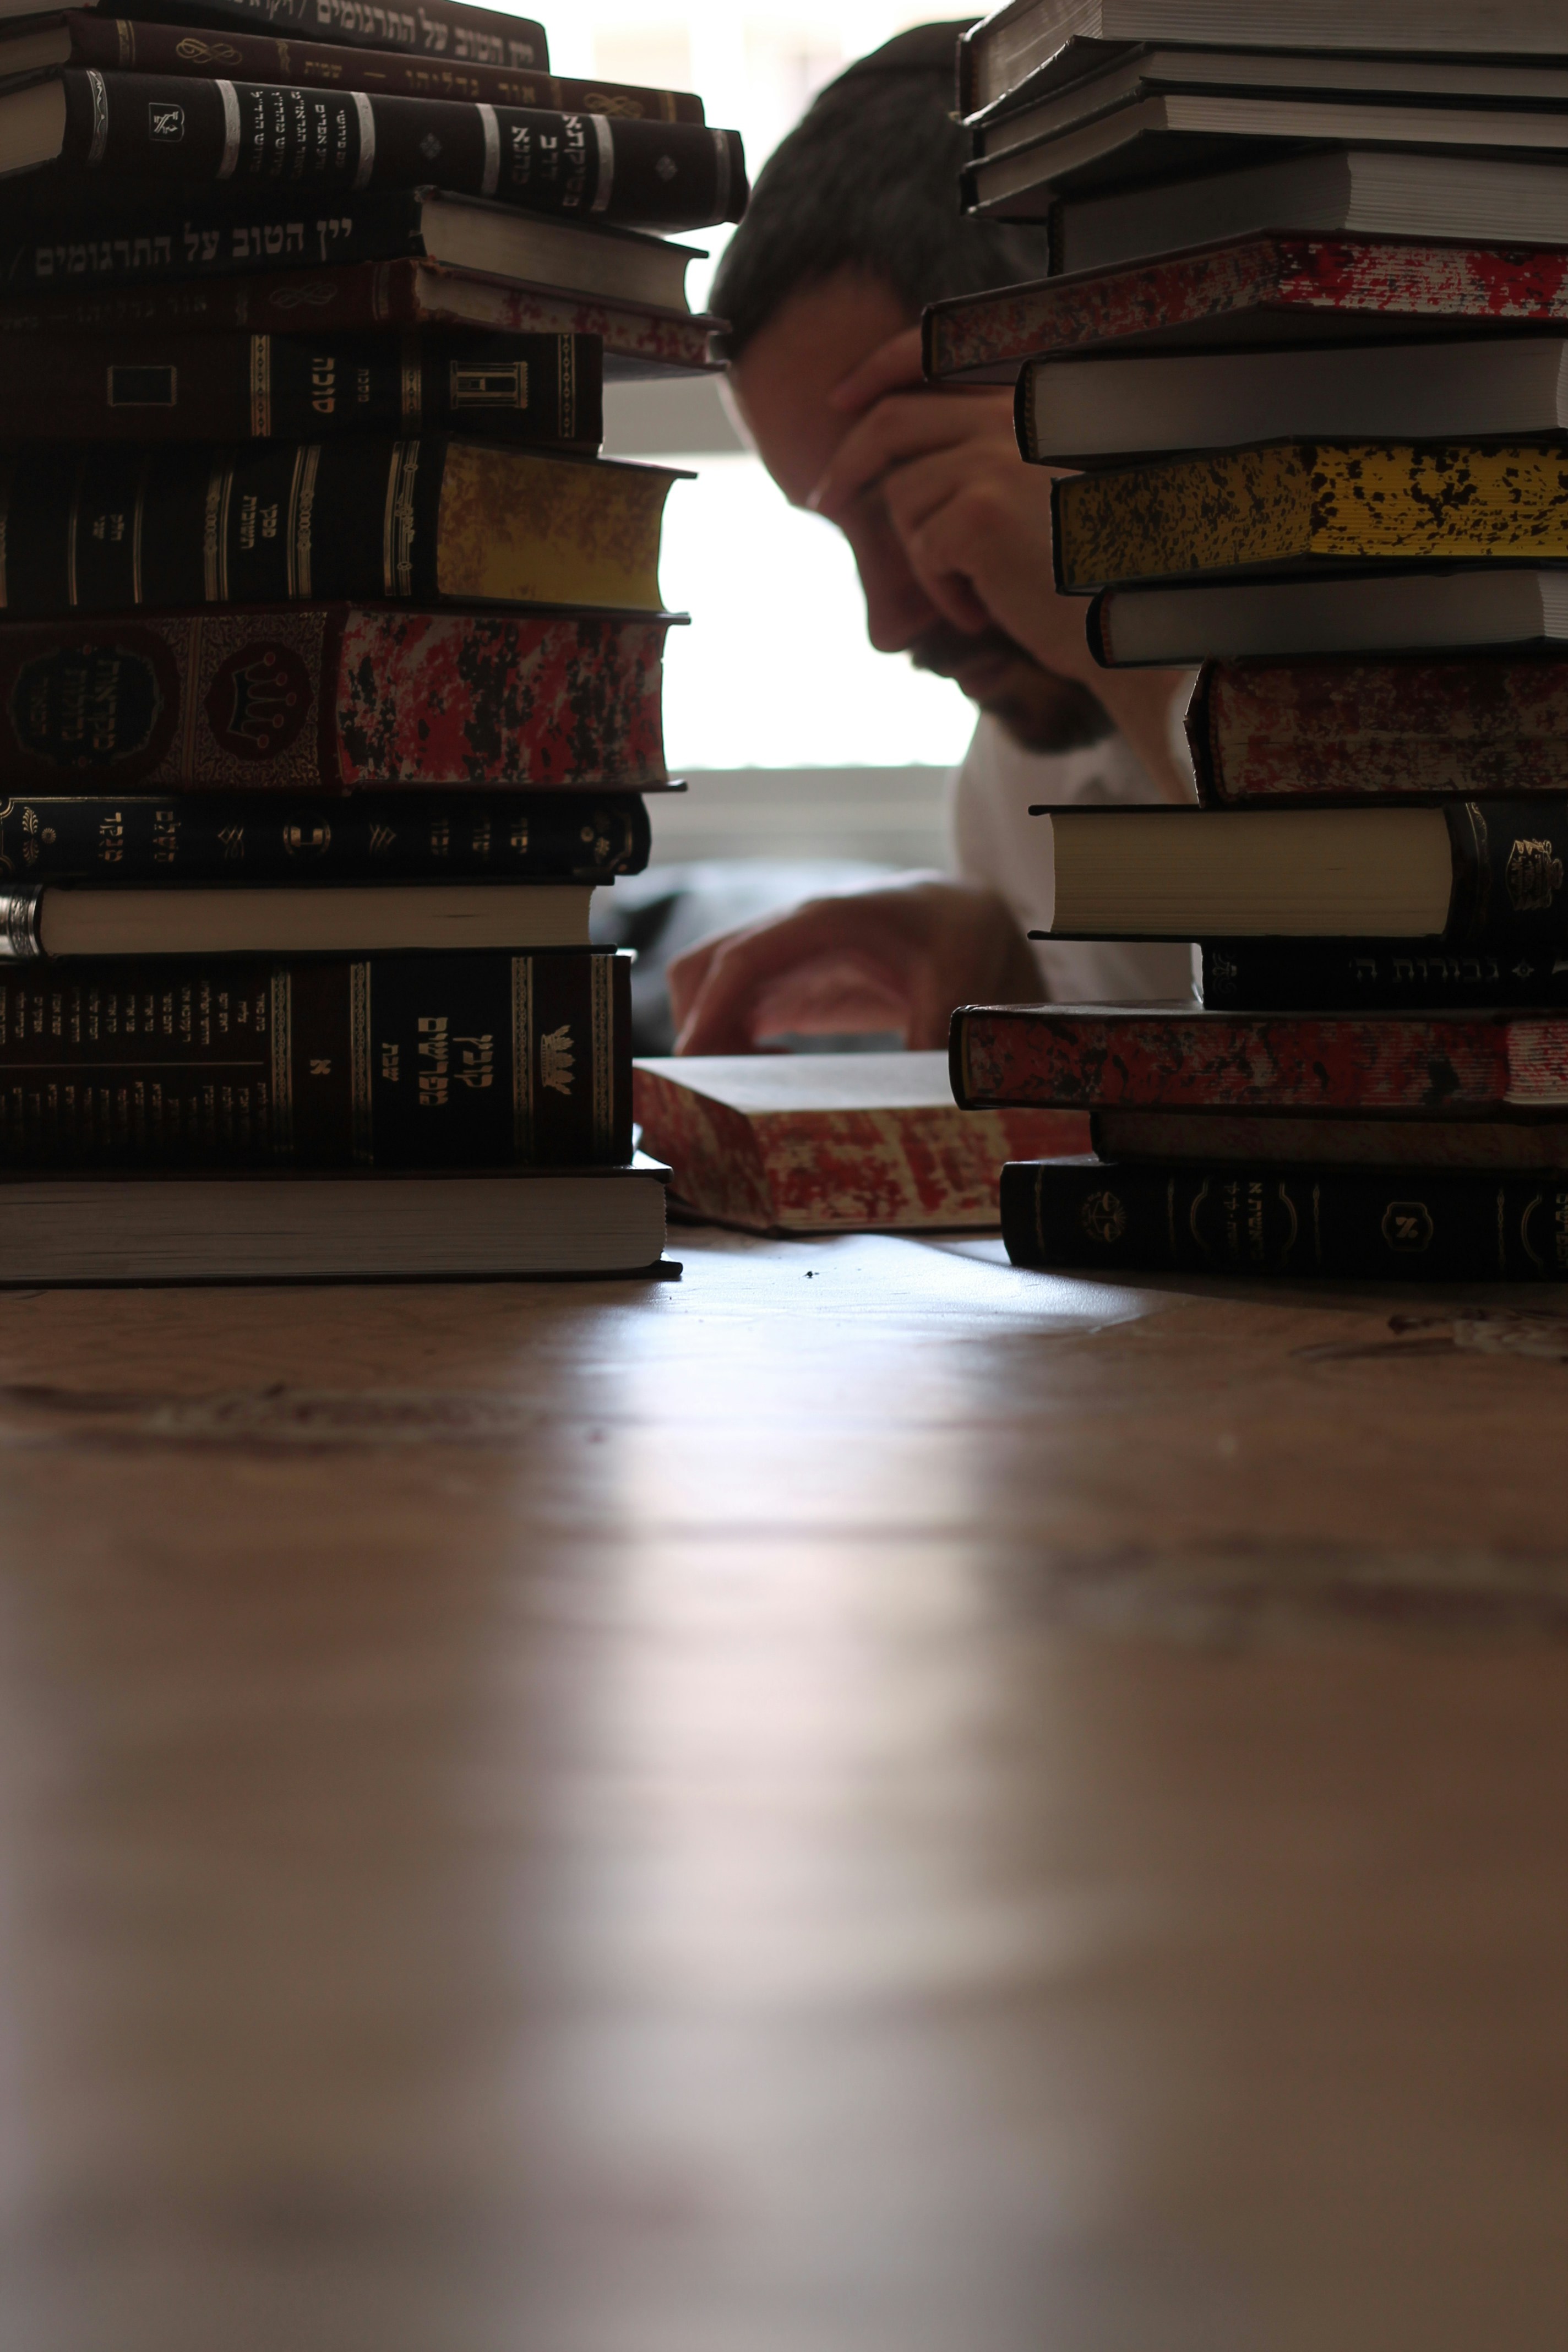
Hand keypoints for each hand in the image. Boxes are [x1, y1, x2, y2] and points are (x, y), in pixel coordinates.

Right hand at [667, 876, 1041, 1055]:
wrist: (964, 920)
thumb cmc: (959, 943)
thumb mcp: (956, 990)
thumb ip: (935, 1037)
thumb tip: (928, 1097)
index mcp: (824, 923)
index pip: (743, 959)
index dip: (710, 1008)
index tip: (696, 1058)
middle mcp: (790, 936)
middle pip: (704, 970)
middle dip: (698, 1027)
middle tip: (727, 1084)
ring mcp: (783, 960)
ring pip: (708, 990)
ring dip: (711, 1038)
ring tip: (754, 1081)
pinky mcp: (787, 985)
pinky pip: (731, 1009)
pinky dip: (730, 1043)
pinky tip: (774, 1070)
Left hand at [813, 327, 1196, 804]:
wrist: (1128, 627)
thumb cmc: (1086, 573)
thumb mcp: (1036, 495)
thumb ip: (980, 458)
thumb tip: (893, 461)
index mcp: (1030, 402)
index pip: (936, 353)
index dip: (878, 368)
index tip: (840, 398)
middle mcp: (1014, 419)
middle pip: (893, 422)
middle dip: (847, 462)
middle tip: (822, 499)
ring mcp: (995, 461)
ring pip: (903, 498)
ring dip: (920, 555)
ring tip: (969, 591)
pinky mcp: (979, 514)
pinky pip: (921, 549)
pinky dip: (940, 591)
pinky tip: (982, 612)